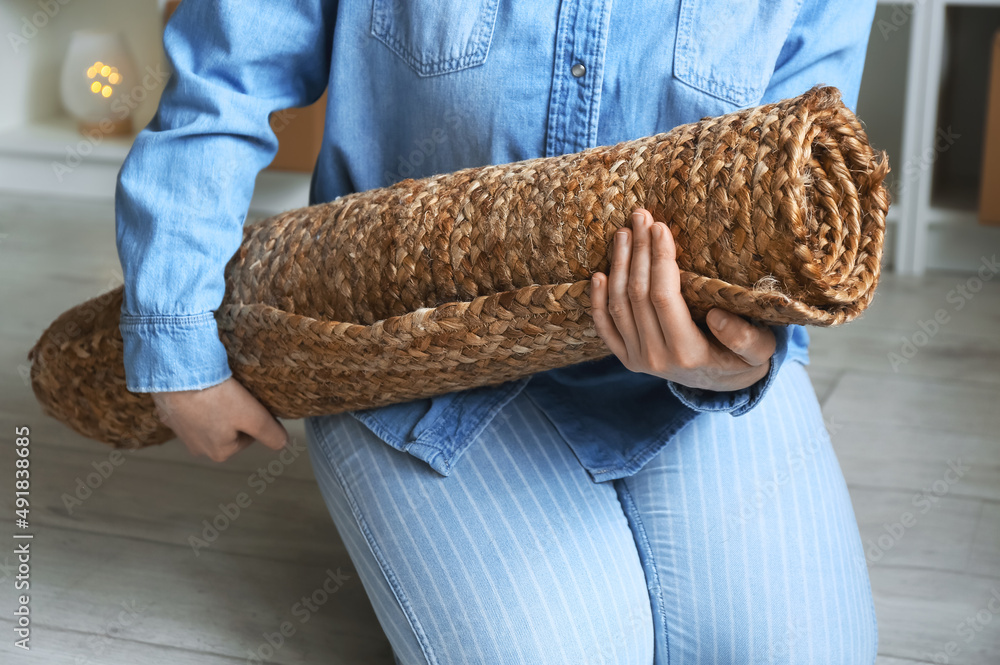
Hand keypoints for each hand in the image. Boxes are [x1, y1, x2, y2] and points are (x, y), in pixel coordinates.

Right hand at [152, 377, 287, 461]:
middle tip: (231, 394)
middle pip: (228, 429)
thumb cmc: (215, 397)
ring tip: (215, 389)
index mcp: (220, 453)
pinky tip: (198, 387)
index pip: (248, 436)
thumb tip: (282, 444)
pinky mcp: (168, 414)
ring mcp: (180, 432)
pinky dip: (195, 399)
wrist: (176, 375)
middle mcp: (198, 448)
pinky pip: (189, 408)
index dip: (252, 417)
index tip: (248, 402)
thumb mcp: (253, 416)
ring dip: (214, 405)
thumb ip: (271, 433)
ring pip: (208, 418)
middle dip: (232, 413)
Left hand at [590, 208, 775, 392]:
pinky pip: (605, 328)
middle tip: (640, 218)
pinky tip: (599, 274)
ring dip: (618, 266)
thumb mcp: (759, 352)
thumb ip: (744, 339)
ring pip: (619, 306)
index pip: (664, 297)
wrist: (721, 385)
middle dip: (638, 252)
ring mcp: (637, 359)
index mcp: (688, 353)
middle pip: (638, 296)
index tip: (661, 228)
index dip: (660, 260)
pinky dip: (597, 301)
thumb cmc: (743, 360)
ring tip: (623, 233)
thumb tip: (716, 317)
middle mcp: (656, 358)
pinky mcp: (625, 359)